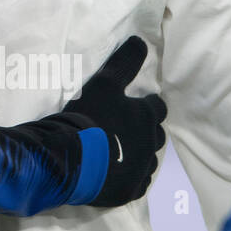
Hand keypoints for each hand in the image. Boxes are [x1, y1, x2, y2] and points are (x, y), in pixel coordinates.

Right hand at [49, 36, 167, 207]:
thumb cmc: (90, 117)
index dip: (148, 105)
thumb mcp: (104, 84)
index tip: (139, 104)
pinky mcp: (130, 189)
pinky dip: (130, 175)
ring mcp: (141, 168)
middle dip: (145, 130)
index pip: (157, 108)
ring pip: (147, 159)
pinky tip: (116, 172)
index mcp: (145, 117)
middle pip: (155, 135)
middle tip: (125, 128)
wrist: (72, 157)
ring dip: (138, 153)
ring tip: (119, 150)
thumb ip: (123, 62)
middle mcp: (149, 143)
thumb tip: (140, 40)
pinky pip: (137, 182)